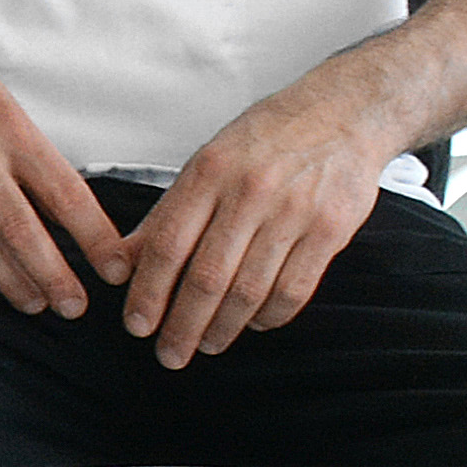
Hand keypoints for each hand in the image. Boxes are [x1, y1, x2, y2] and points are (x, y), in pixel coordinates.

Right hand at [0, 18, 130, 318]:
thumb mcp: (6, 105)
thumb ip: (32, 156)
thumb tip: (69, 216)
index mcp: (12, 128)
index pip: (65, 193)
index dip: (95, 238)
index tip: (116, 270)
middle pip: (21, 230)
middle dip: (54, 277)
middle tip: (75, 306)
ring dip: (11, 282)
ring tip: (34, 303)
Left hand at [115, 69, 392, 367]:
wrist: (344, 111)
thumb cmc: (266, 139)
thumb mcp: (208, 160)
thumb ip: (167, 214)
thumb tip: (122, 263)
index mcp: (209, 171)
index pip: (168, 245)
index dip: (149, 292)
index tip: (137, 325)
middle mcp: (249, 191)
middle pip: (207, 277)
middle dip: (182, 325)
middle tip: (169, 355)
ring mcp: (293, 212)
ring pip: (249, 291)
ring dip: (223, 328)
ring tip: (207, 345)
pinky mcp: (330, 230)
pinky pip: (294, 290)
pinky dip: (269, 317)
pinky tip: (254, 324)